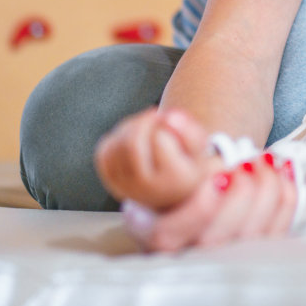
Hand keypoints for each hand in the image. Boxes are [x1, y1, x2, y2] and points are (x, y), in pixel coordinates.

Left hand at [93, 106, 214, 210]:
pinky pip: (106, 151)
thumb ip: (189, 130)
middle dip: (143, 121)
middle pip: (132, 144)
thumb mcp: (199, 147)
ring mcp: (127, 188)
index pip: (159, 139)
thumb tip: (168, 116)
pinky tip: (133, 136)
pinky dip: (117, 137)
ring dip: (131, 126)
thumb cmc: (188, 162)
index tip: (170, 122)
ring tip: (147, 125)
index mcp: (174, 180)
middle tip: (155, 115)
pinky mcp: (112, 183)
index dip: (163, 122)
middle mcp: (148, 190)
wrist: (174, 190)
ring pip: (118, 145)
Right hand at [121, 152, 297, 252]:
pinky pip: (277, 232)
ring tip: (264, 159)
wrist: (204, 179)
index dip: (197, 210)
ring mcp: (224, 258)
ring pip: (251, 239)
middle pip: (216, 241)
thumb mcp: (166, 156)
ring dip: (265, 192)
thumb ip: (170, 147)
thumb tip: (174, 120)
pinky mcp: (257, 251)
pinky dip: (285, 198)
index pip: (167, 236)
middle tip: (247, 161)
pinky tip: (282, 169)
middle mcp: (187, 254)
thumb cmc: (182, 165)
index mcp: (154, 233)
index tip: (220, 175)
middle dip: (240, 196)